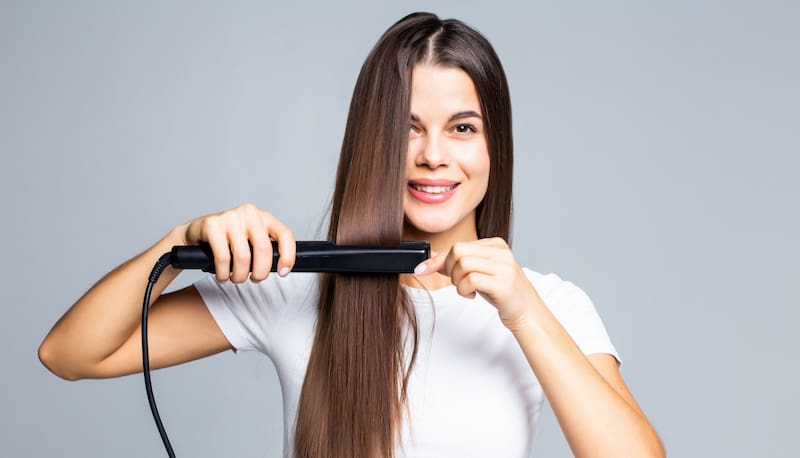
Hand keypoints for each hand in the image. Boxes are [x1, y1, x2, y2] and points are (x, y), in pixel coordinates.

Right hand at [181, 203, 295, 283]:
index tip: (283, 272)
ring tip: (235, 278)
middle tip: (254, 279)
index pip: (285, 235)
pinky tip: (222, 276)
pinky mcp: (213, 225)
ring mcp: (231, 217)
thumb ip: (266, 249)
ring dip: (240, 276)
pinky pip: (223, 257)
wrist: (197, 233)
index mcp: (264, 217)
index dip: (288, 256)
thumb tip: (282, 270)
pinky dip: (223, 273)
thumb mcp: (252, 240)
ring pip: (243, 257)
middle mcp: (250, 213)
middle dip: (260, 272)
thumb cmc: (228, 240)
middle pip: (264, 249)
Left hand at [415, 237, 539, 328]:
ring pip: (463, 265)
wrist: (527, 311)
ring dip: (457, 281)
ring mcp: (504, 267)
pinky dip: (464, 289)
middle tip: (457, 283)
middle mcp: (501, 252)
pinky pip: (471, 280)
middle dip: (449, 270)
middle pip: (458, 251)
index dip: (437, 259)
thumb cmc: (501, 292)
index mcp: (495, 245)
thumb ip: (459, 264)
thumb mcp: (480, 272)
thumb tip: (430, 261)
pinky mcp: (504, 283)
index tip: (421, 269)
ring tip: (466, 290)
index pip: (458, 245)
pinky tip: (471, 295)